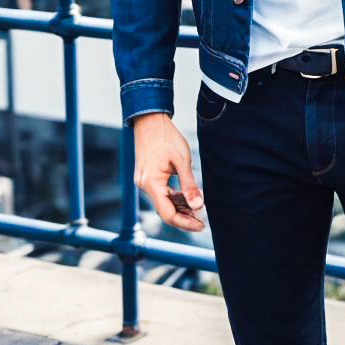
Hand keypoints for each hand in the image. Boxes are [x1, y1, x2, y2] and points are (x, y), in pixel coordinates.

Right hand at [131, 113, 205, 231]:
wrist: (149, 120)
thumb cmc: (166, 136)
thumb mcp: (182, 160)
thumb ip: (189, 185)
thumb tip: (199, 206)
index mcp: (151, 183)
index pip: (167, 214)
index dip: (185, 223)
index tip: (201, 225)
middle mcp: (143, 185)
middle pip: (164, 211)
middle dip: (183, 217)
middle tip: (202, 220)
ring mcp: (142, 181)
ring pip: (162, 203)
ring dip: (178, 208)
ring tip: (197, 210)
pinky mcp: (145, 177)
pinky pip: (159, 194)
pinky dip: (172, 198)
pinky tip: (185, 198)